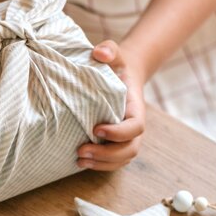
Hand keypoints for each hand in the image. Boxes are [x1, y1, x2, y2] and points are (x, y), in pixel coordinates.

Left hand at [77, 40, 145, 170]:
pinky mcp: (115, 144)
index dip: (119, 132)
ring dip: (101, 163)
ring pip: (122, 159)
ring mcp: (126, 138)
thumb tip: (100, 53)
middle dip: (107, 154)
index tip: (96, 129)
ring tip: (79, 159)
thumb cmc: (115, 65)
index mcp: (136, 108)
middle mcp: (134, 127)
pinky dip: (99, 166)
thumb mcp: (114, 53)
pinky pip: (113, 162)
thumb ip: (110, 50)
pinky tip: (80, 162)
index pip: (135, 127)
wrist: (119, 75)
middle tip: (82, 150)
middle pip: (129, 149)